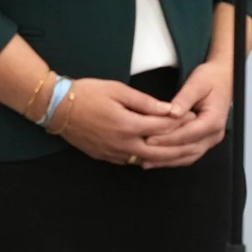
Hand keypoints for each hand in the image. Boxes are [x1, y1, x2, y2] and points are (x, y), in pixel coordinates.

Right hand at [52, 78, 183, 166]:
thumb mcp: (118, 90)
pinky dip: (147, 159)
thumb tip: (169, 109)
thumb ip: (145, 102)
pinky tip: (157, 154)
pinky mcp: (104, 157)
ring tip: (182, 147)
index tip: (195, 117)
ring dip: (165, 156)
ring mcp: (112, 153)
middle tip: (195, 137)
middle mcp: (122, 144)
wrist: (56, 108)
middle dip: (180, 145)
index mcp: (127, 125)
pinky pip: (131, 162)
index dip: (181, 122)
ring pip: (146, 160)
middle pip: (159, 151)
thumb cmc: (88, 93)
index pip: (162, 127)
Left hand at [140, 60, 232, 168]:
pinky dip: (173, 159)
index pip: (188, 134)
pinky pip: (188, 155)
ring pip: (188, 157)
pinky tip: (157, 160)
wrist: (224, 78)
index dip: (167, 138)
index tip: (148, 139)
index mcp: (213, 120)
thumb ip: (184, 99)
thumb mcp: (197, 83)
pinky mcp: (205, 141)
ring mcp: (211, 139)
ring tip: (146, 161)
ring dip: (167, 160)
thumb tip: (172, 113)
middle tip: (142, 152)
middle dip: (163, 153)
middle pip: (187, 150)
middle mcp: (214, 133)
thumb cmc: (211, 79)